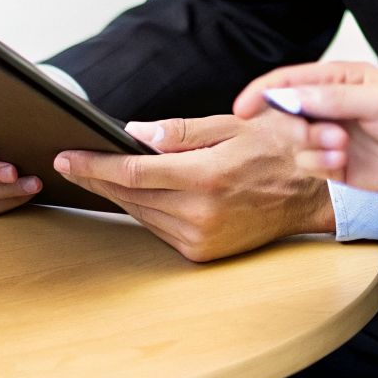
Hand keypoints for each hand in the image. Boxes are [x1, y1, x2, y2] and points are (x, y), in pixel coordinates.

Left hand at [52, 113, 334, 261]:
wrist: (312, 194)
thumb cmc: (276, 149)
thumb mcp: (233, 125)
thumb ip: (181, 132)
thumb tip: (133, 134)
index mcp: (208, 177)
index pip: (133, 173)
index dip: (93, 165)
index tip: (66, 156)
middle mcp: (202, 214)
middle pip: (130, 196)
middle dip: (97, 178)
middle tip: (70, 160)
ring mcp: (202, 238)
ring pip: (141, 214)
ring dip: (117, 195)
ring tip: (96, 172)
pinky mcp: (203, 253)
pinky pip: (158, 228)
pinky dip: (143, 210)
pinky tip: (134, 193)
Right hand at [231, 62, 377, 195]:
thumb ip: (332, 98)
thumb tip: (289, 96)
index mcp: (337, 79)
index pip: (287, 81)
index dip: (260, 92)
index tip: (242, 109)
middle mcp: (329, 106)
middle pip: (284, 114)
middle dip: (294, 127)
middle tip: (324, 135)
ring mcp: (331, 136)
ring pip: (294, 143)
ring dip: (311, 148)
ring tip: (342, 149)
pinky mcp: (337, 166)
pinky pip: (309, 165)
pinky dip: (319, 165)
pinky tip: (342, 163)